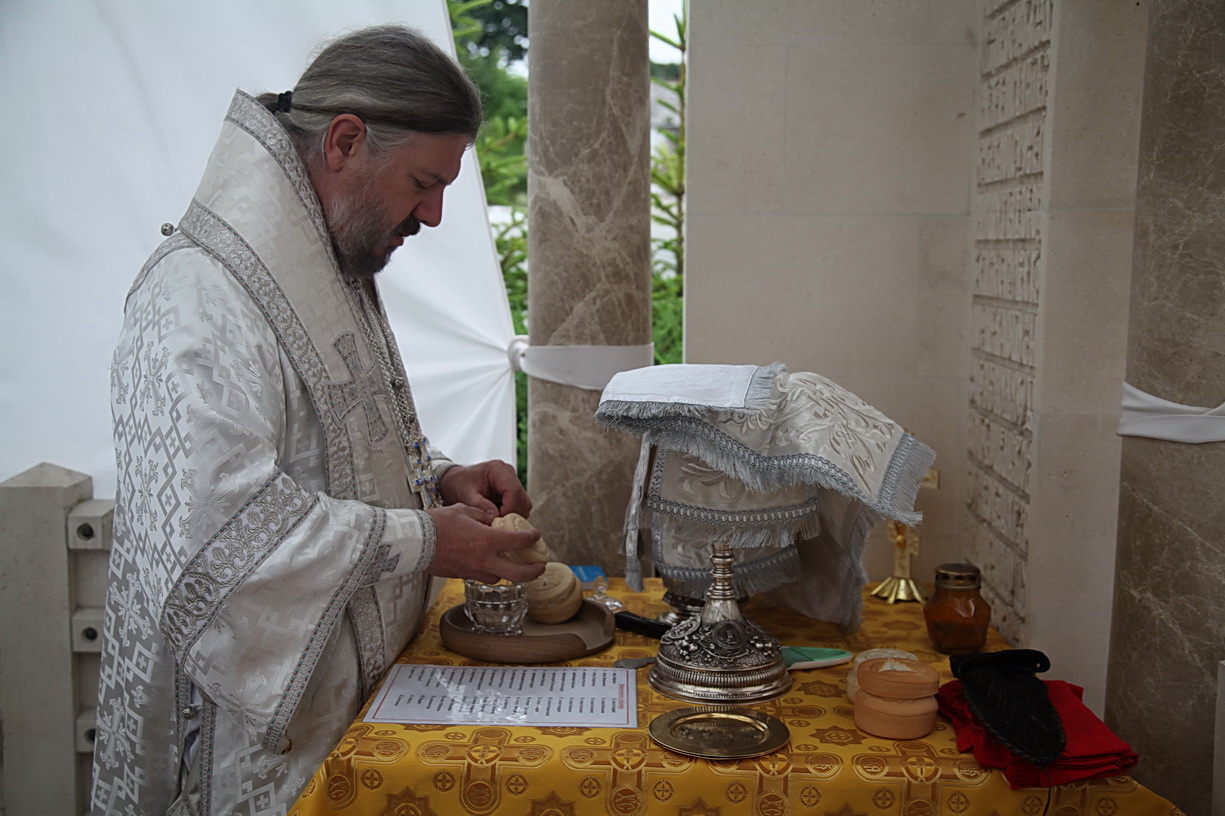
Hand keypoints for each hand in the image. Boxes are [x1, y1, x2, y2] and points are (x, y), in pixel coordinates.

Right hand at [425, 504, 546, 583]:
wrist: (414, 542)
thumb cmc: (437, 523)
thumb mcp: (464, 510)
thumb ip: (483, 516)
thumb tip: (493, 520)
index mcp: (488, 541)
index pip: (519, 542)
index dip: (532, 538)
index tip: (535, 535)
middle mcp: (484, 560)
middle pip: (518, 574)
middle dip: (533, 572)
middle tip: (540, 566)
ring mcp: (473, 571)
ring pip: (499, 577)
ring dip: (508, 571)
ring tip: (511, 563)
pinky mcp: (461, 576)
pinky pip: (481, 576)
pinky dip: (489, 571)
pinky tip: (487, 563)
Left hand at [438, 460, 531, 518]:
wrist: (455, 480)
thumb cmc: (458, 485)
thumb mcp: (465, 495)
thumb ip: (479, 505)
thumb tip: (495, 516)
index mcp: (498, 469)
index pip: (513, 490)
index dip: (509, 508)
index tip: (498, 521)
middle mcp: (509, 473)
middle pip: (522, 498)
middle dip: (512, 514)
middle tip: (498, 525)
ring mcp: (512, 481)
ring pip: (524, 503)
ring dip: (514, 516)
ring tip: (498, 522)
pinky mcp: (512, 491)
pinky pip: (520, 506)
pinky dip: (512, 515)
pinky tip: (499, 519)